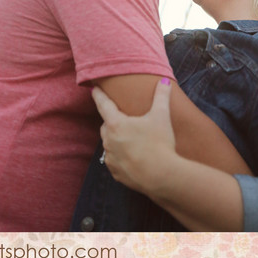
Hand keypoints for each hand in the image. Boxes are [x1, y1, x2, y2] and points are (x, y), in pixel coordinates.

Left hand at [92, 77, 176, 193]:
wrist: (162, 176)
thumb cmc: (159, 144)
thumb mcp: (161, 116)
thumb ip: (161, 97)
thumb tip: (165, 80)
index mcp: (115, 124)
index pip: (103, 104)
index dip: (98, 95)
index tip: (93, 88)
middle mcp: (108, 140)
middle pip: (106, 125)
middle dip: (111, 120)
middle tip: (121, 117)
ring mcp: (111, 157)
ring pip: (108, 143)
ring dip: (115, 138)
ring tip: (128, 137)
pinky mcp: (116, 172)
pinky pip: (114, 160)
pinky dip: (119, 156)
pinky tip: (130, 156)